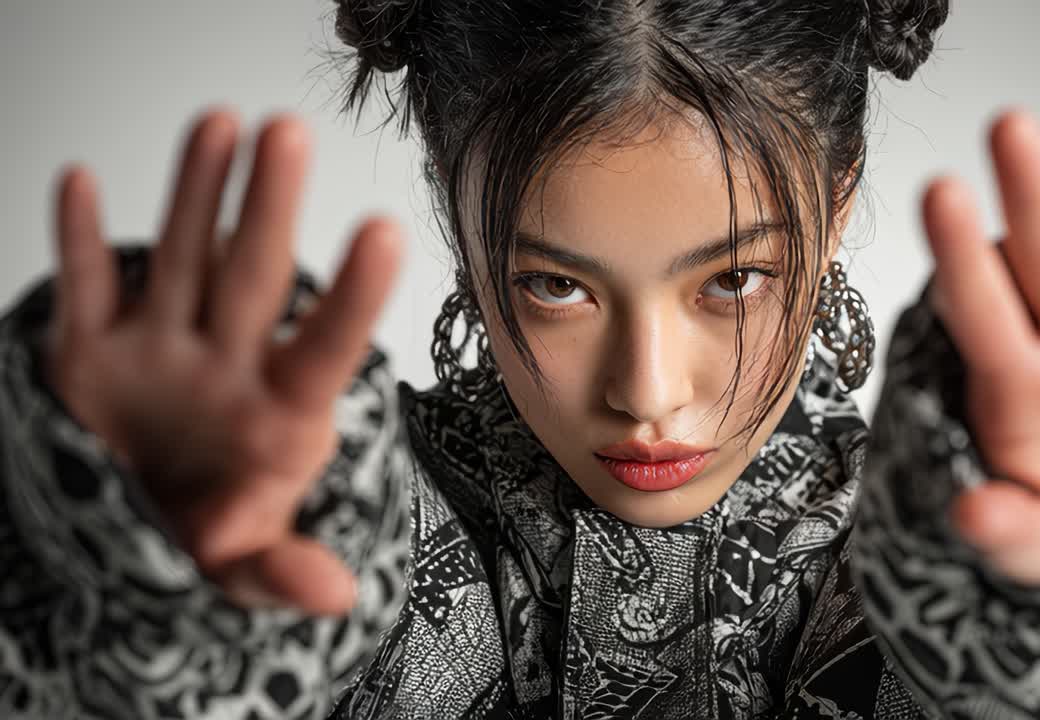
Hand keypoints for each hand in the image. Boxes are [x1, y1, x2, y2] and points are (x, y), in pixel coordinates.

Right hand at [45, 107, 402, 613]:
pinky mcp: (94, 349)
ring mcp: (163, 348)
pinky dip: (77, 240)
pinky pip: (88, 287)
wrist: (139, 518)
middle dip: (267, 208)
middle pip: (252, 276)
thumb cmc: (208, 531)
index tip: (387, 232)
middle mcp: (226, 364)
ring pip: (182, 258)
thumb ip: (281, 573)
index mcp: (278, 415)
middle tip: (290, 134)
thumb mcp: (242, 566)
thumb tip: (337, 598)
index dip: (353, 295)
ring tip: (220, 125)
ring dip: (194, 194)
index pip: (325, 347)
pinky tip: (81, 184)